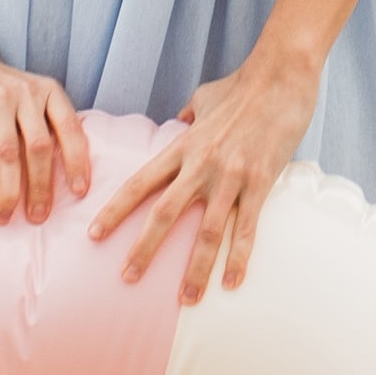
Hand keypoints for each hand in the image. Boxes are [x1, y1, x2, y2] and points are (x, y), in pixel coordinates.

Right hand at [0, 45, 88, 223]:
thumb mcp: (29, 95)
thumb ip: (43, 123)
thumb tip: (61, 175)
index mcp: (48, 91)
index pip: (70, 129)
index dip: (77, 162)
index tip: (80, 192)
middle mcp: (25, 93)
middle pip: (39, 148)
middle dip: (41, 187)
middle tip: (38, 216)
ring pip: (8, 154)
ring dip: (8, 191)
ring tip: (4, 215)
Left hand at [87, 48, 318, 302]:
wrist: (282, 75)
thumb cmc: (243, 84)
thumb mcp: (204, 97)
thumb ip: (188, 114)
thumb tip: (178, 120)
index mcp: (183, 145)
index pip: (140, 183)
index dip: (115, 210)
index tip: (94, 234)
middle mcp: (201, 165)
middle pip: (164, 213)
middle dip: (144, 249)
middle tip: (126, 278)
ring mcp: (231, 176)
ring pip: (206, 232)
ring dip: (195, 269)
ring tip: (186, 299)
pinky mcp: (261, 183)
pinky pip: (247, 229)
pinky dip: (239, 259)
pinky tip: (233, 283)